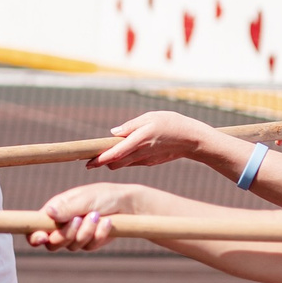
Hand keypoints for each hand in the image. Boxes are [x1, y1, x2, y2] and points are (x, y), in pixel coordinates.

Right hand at [31, 182, 146, 250]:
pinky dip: (98, 235)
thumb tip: (48, 213)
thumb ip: (68, 208)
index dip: (35, 236)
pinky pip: (89, 247)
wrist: (128, 205)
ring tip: (97, 216)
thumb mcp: (86, 198)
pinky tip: (107, 223)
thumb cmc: (105, 196)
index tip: (42, 237)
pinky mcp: (89, 243)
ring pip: (72, 246)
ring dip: (86, 232)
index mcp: (55, 210)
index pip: (36, 228)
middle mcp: (62, 225)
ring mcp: (76, 235)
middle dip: (66, 234)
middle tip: (79, 220)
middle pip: (52, 243)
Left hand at [87, 111, 213, 171]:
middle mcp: (141, 153)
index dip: (100, 159)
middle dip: (103, 162)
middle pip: (116, 163)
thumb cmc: (172, 123)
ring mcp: (146, 160)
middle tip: (91, 159)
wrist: (193, 139)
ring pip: (123, 165)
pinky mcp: (151, 162)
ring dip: (112, 162)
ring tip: (103, 156)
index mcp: (139, 140)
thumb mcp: (150, 117)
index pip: (115, 153)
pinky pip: (133, 162)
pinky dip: (124, 160)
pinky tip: (122, 154)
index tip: (88, 162)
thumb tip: (113, 132)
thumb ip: (130, 126)